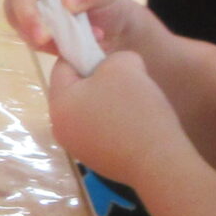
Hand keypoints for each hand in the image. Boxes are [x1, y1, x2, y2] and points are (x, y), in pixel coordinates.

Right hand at [4, 0, 139, 57]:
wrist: (115, 26)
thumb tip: (67, 1)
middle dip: (27, 13)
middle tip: (42, 35)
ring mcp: (28, 1)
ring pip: (15, 15)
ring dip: (34, 33)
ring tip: (62, 45)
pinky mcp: (30, 24)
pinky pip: (27, 35)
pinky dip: (46, 45)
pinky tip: (67, 48)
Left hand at [45, 47, 186, 187]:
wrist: (158, 161)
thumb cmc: (135, 108)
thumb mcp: (125, 65)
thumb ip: (112, 57)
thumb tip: (112, 68)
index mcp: (58, 104)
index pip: (63, 67)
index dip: (85, 54)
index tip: (109, 56)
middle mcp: (60, 128)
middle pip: (75, 91)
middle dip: (98, 80)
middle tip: (126, 79)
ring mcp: (77, 148)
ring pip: (89, 111)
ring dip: (108, 102)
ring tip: (135, 102)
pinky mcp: (97, 160)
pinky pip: (101, 131)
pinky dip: (115, 123)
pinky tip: (136, 124)